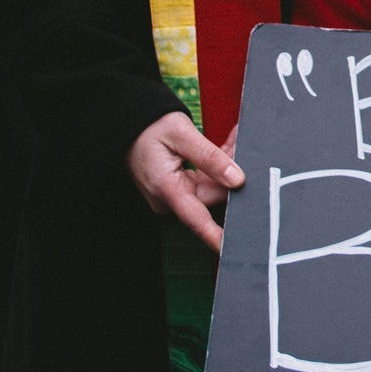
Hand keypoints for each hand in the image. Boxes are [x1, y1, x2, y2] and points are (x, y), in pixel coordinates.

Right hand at [127, 110, 245, 252]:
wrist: (127, 124)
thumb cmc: (148, 126)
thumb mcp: (181, 134)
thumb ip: (210, 158)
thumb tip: (237, 180)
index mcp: (167, 189)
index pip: (198, 221)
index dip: (218, 237)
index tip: (235, 247)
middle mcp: (169, 199)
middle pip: (213, 195)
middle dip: (232, 173)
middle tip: (243, 145)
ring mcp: (173, 195)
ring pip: (212, 186)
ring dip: (226, 165)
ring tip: (234, 140)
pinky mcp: (177, 189)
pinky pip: (205, 181)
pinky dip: (216, 165)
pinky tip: (226, 146)